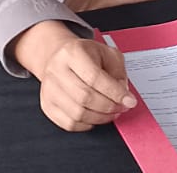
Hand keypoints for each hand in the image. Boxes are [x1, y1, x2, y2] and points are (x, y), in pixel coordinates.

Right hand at [18, 23, 135, 131]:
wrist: (61, 57)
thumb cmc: (85, 56)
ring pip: (77, 113)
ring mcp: (49, 88)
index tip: (129, 101)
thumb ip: (118, 72)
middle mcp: (56, 69)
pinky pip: (69, 123)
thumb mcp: (107, 53)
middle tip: (121, 107)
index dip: (114, 92)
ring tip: (111, 112)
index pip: (94, 77)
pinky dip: (87, 124)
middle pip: (85, 97)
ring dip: (100, 117)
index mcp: (72, 52)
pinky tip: (95, 116)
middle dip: (109, 106)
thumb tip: (122, 95)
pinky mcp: (47, 104)